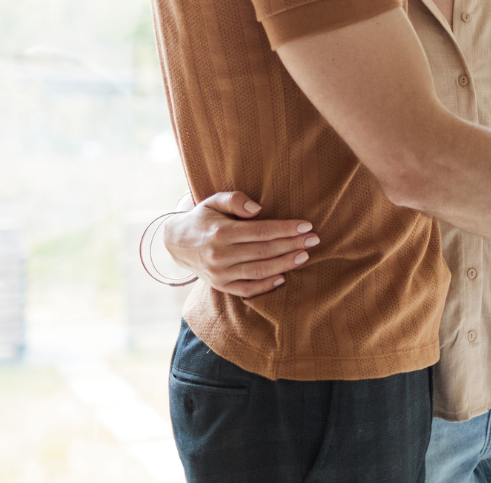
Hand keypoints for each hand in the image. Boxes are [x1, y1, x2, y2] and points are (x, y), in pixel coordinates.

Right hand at [163, 191, 319, 297]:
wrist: (176, 243)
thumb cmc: (203, 218)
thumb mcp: (213, 201)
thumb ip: (235, 200)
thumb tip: (258, 209)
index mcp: (220, 232)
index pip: (261, 231)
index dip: (285, 229)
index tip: (306, 226)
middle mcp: (219, 255)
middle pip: (263, 252)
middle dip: (292, 245)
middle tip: (314, 240)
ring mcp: (219, 274)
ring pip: (258, 271)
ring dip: (284, 264)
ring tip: (304, 256)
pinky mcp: (220, 286)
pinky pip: (246, 290)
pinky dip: (265, 286)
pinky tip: (283, 277)